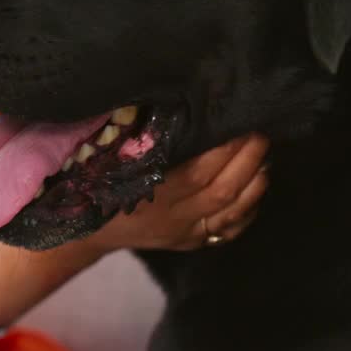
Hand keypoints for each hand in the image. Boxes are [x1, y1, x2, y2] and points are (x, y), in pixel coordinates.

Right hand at [86, 134, 268, 252]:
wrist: (86, 233)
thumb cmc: (98, 184)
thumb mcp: (112, 161)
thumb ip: (141, 140)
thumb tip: (178, 106)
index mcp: (152, 195)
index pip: (198, 173)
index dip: (224, 150)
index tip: (238, 122)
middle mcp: (173, 219)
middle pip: (223, 191)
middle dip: (248, 160)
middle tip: (260, 133)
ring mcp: (185, 235)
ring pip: (232, 212)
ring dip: (255, 182)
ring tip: (265, 155)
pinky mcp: (191, 244)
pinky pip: (229, 230)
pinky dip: (250, 208)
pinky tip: (257, 185)